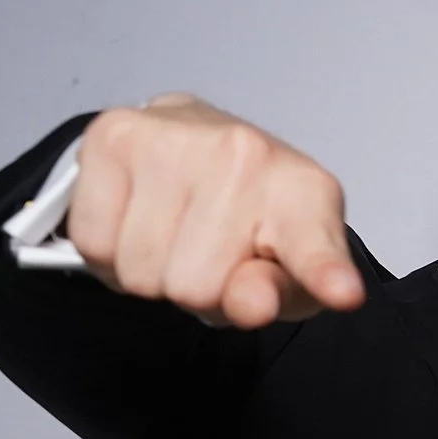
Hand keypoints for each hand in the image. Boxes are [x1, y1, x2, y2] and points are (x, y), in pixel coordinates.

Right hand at [70, 95, 362, 327]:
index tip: (343, 292)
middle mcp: (244, 154)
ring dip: (151, 273)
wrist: (202, 146)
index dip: (324, 273)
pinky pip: (94, 244)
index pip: (314, 244)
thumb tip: (251, 304)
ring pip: (139, 271)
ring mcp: (175, 139)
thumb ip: (277, 295)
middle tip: (208, 255)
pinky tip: (138, 220)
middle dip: (195, 291)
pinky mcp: (113, 135)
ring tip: (175, 237)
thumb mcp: (287, 274)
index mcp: (305, 193)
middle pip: (194, 287)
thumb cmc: (251, 219)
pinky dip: (110, 252)